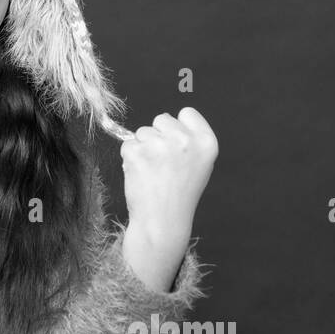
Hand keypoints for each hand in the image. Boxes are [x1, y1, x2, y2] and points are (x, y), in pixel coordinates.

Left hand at [120, 107, 217, 238]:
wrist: (162, 221)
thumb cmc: (180, 194)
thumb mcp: (199, 164)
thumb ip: (189, 140)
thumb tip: (167, 122)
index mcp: (206, 141)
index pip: (187, 113)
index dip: (178, 126)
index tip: (176, 144)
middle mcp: (185, 140)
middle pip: (162, 119)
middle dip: (158, 136)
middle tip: (163, 163)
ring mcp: (160, 145)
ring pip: (143, 131)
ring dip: (143, 148)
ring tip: (153, 171)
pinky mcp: (137, 153)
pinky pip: (128, 144)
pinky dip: (130, 157)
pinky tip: (141, 174)